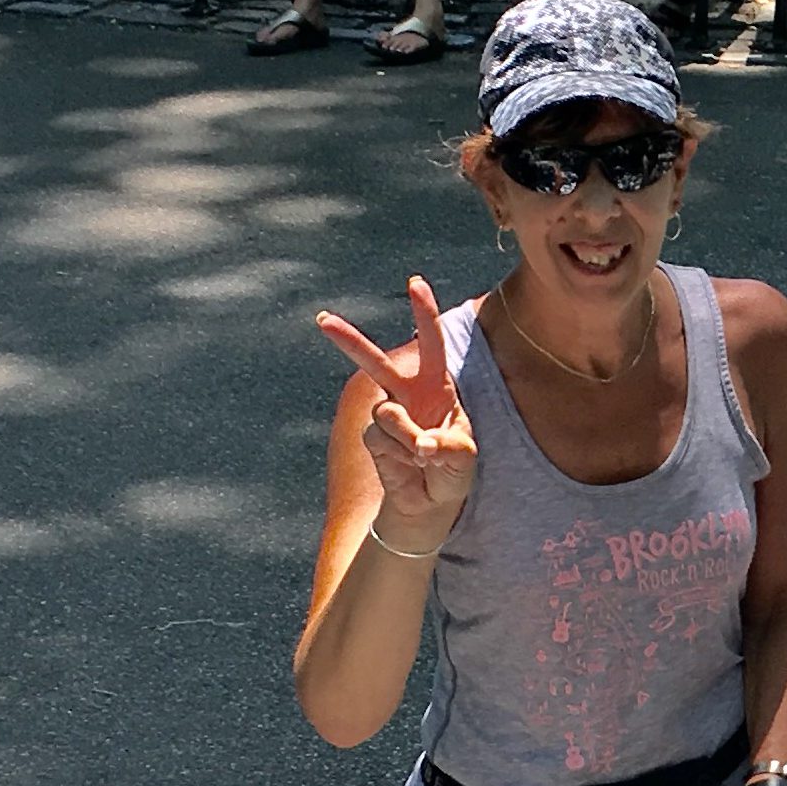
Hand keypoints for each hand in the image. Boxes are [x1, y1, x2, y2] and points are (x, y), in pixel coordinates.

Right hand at [316, 277, 478, 540]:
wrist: (432, 502)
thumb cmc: (452, 469)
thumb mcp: (464, 456)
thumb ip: (447, 445)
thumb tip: (419, 442)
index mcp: (435, 386)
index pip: (430, 345)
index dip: (423, 314)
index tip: (415, 283)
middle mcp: (406, 394)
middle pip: (375, 362)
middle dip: (348, 340)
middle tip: (322, 320)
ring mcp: (386, 415)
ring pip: (387, 413)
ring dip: (407, 436)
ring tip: (424, 457)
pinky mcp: (373, 438)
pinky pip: (380, 438)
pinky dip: (398, 453)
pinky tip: (409, 465)